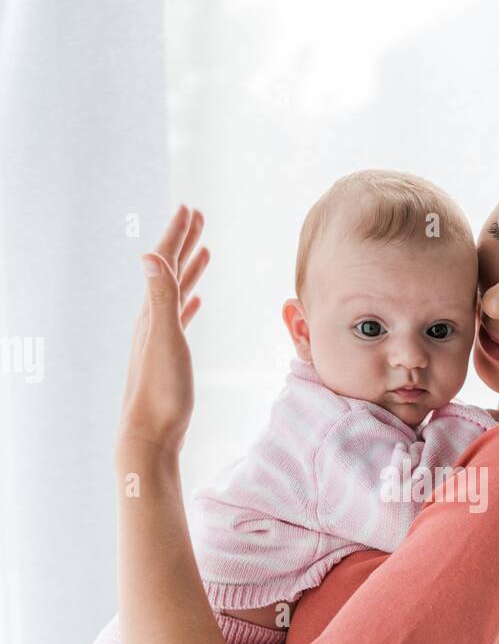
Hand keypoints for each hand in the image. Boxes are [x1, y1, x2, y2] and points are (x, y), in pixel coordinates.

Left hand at [117, 204, 209, 457]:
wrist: (150, 434)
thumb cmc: (161, 392)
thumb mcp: (164, 339)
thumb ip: (160, 297)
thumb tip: (149, 254)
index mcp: (152, 312)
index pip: (164, 262)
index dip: (177, 235)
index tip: (190, 209)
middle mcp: (152, 319)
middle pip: (169, 271)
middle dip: (183, 242)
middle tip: (198, 217)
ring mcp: (159, 337)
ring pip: (176, 292)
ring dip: (188, 269)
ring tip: (204, 251)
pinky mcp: (168, 355)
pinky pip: (179, 318)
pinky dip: (188, 302)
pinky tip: (196, 301)